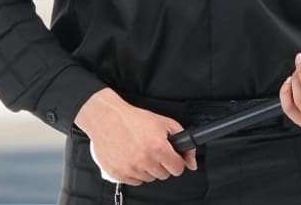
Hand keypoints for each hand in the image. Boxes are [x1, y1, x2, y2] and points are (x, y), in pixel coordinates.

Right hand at [74, 88, 196, 185]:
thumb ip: (184, 142)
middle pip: (163, 175)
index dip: (177, 161)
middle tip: (155, 151)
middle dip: (162, 164)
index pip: (177, 168)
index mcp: (158, 148)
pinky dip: (135, 173)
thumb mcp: (166, 123)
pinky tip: (132, 158)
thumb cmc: (135, 119)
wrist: (108, 119)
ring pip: (149, 179)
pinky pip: (134, 181)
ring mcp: (130, 168)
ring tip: (142, 152)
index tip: (173, 158)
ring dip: (148, 168)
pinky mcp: (117, 174)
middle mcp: (144, 160)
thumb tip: (192, 163)